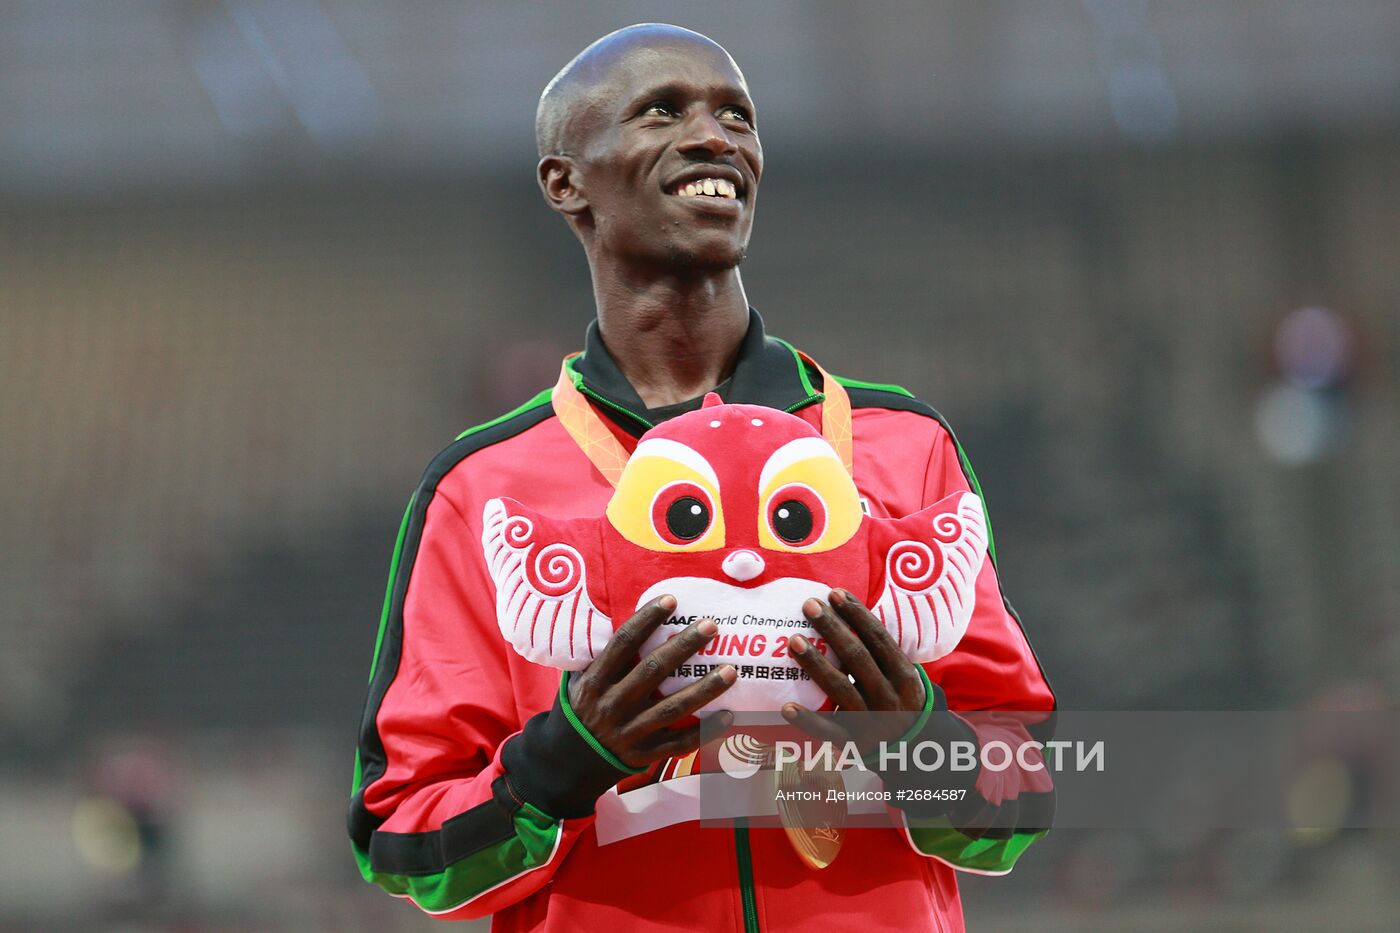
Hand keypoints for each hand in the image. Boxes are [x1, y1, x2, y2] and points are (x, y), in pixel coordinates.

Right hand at [567, 595, 736, 769]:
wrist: (567, 762)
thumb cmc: (580, 709)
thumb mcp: (578, 680)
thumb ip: (601, 657)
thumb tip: (631, 620)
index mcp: (595, 681)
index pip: (623, 643)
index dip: (646, 619)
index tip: (671, 600)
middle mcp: (612, 705)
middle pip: (653, 670)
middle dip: (684, 646)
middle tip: (710, 626)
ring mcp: (629, 732)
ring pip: (672, 708)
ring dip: (704, 689)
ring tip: (731, 671)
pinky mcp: (643, 754)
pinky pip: (679, 743)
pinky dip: (705, 731)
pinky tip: (729, 714)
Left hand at [782, 589, 926, 755]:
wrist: (917, 751)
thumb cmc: (900, 701)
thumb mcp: (902, 676)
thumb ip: (880, 651)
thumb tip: (846, 611)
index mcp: (904, 675)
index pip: (879, 639)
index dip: (857, 615)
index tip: (834, 593)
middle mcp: (890, 696)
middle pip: (857, 657)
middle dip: (832, 629)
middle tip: (808, 605)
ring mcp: (871, 720)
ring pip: (841, 689)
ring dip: (816, 664)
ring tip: (793, 640)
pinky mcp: (855, 743)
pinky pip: (828, 731)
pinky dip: (808, 720)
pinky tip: (786, 707)